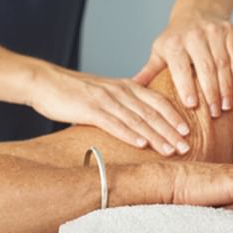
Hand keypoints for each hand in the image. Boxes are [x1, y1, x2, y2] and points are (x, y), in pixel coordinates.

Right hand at [29, 62, 189, 156]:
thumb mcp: (105, 95)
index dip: (174, 116)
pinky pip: (113, 123)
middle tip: (187, 147)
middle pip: (151, 112)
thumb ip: (123, 105)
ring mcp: (105, 99)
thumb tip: (139, 123)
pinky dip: (129, 134)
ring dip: (156, 136)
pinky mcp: (89, 109)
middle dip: (171, 130)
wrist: (45, 82)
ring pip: (137, 119)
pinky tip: (141, 144)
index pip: (157, 101)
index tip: (188, 131)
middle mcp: (120, 91)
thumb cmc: (74, 92)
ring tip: (171, 151)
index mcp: (126, 86)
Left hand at [133, 6, 232, 117]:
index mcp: (174, 43)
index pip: (180, 68)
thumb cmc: (175, 38)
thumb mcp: (159, 51)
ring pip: (223, 63)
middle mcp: (194, 35)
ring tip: (226, 106)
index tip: (192, 105)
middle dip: (211, 92)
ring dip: (226, 87)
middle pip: (206, 68)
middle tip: (214, 113)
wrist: (196, 11)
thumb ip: (149, 70)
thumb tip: (131, 87)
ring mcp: (214, 31)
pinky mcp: (230, 31)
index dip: (186, 86)